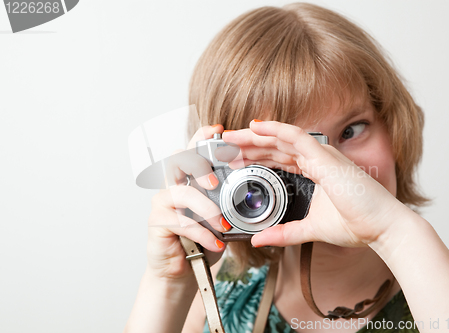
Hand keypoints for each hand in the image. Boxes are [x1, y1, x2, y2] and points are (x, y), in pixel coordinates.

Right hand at [146, 125, 228, 281]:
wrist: (182, 271)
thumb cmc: (202, 240)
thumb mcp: (220, 219)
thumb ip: (230, 204)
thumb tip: (257, 196)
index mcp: (189, 179)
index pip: (192, 150)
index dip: (203, 136)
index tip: (219, 130)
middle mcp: (173, 185)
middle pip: (178, 160)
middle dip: (199, 165)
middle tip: (215, 183)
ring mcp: (162, 202)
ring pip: (182, 193)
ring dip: (206, 209)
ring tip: (223, 226)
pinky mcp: (157, 221)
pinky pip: (180, 222)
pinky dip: (201, 233)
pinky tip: (215, 243)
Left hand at [221, 121, 410, 247]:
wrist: (383, 228)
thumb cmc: (356, 225)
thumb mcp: (310, 229)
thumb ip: (284, 233)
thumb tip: (258, 240)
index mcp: (315, 172)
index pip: (279, 159)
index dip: (257, 157)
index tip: (235, 160)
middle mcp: (317, 160)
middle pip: (276, 147)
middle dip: (249, 146)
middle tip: (225, 146)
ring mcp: (322, 156)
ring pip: (281, 139)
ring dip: (254, 136)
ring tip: (231, 136)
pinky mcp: (326, 157)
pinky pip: (296, 136)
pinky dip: (275, 129)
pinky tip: (255, 126)